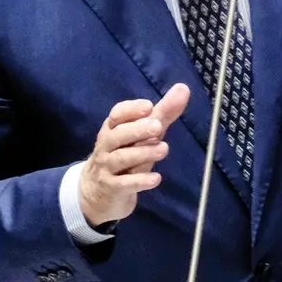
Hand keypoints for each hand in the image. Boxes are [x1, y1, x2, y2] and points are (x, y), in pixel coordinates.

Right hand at [79, 83, 189, 226]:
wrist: (98, 193)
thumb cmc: (126, 155)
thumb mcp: (144, 134)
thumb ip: (163, 113)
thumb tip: (183, 88)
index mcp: (113, 128)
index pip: (117, 115)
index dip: (131, 110)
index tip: (149, 106)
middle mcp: (107, 145)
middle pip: (117, 135)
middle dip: (137, 129)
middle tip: (158, 126)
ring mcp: (107, 167)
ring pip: (121, 158)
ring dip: (143, 153)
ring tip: (164, 149)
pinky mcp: (112, 188)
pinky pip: (124, 184)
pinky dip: (140, 181)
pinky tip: (156, 179)